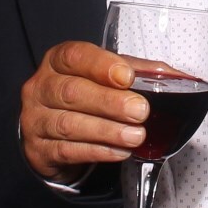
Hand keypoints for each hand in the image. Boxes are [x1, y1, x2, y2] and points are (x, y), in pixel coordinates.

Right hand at [19, 40, 149, 179]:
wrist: (51, 135)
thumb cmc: (83, 99)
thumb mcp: (105, 78)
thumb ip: (136, 72)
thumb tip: (172, 76)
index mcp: (57, 62)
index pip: (74, 56)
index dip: (101, 65)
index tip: (127, 76)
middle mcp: (41, 88)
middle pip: (72, 91)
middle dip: (110, 102)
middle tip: (140, 111)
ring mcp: (35, 120)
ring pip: (69, 124)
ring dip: (107, 130)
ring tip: (136, 135)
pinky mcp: (39, 150)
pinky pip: (68, 151)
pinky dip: (97, 151)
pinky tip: (119, 151)